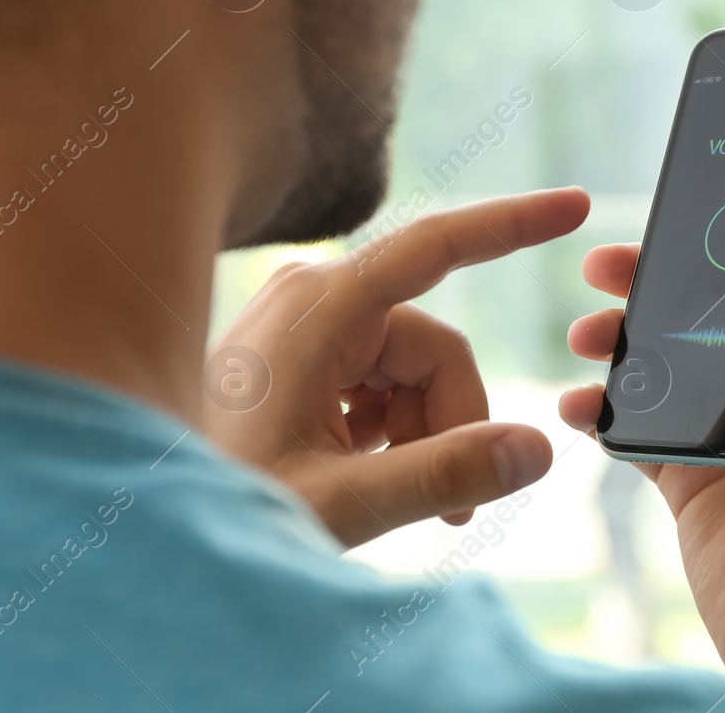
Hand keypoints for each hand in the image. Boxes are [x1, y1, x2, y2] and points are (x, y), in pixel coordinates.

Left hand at [205, 188, 589, 547]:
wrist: (148, 519)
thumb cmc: (224, 501)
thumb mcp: (343, 501)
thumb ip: (445, 475)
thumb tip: (537, 450)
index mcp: (320, 308)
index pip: (436, 247)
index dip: (512, 225)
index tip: (576, 206)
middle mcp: (312, 298)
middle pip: (434, 346)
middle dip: (453, 422)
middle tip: (452, 511)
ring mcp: (304, 324)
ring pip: (412, 370)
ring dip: (423, 434)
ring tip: (397, 501)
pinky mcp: (300, 352)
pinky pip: (379, 379)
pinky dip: (391, 429)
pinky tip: (365, 475)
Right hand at [560, 217, 724, 712]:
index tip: (678, 218)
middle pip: (704, 315)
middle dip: (648, 286)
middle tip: (599, 266)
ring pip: (660, 363)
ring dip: (615, 343)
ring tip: (580, 337)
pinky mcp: (686, 477)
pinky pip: (632, 427)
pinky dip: (599, 410)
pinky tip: (574, 404)